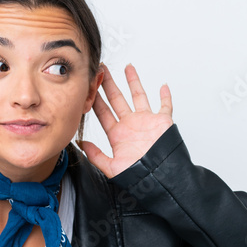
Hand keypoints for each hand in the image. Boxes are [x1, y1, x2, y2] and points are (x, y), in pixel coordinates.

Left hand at [81, 63, 173, 178]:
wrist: (160, 178)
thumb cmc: (138, 176)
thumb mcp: (111, 167)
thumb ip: (95, 155)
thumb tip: (80, 143)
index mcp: (118, 134)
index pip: (103, 112)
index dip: (96, 99)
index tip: (89, 86)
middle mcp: (131, 125)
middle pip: (117, 99)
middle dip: (109, 84)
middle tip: (101, 70)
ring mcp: (146, 121)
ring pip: (139, 96)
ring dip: (133, 82)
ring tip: (127, 67)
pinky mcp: (162, 121)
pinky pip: (165, 105)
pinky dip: (165, 96)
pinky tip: (163, 85)